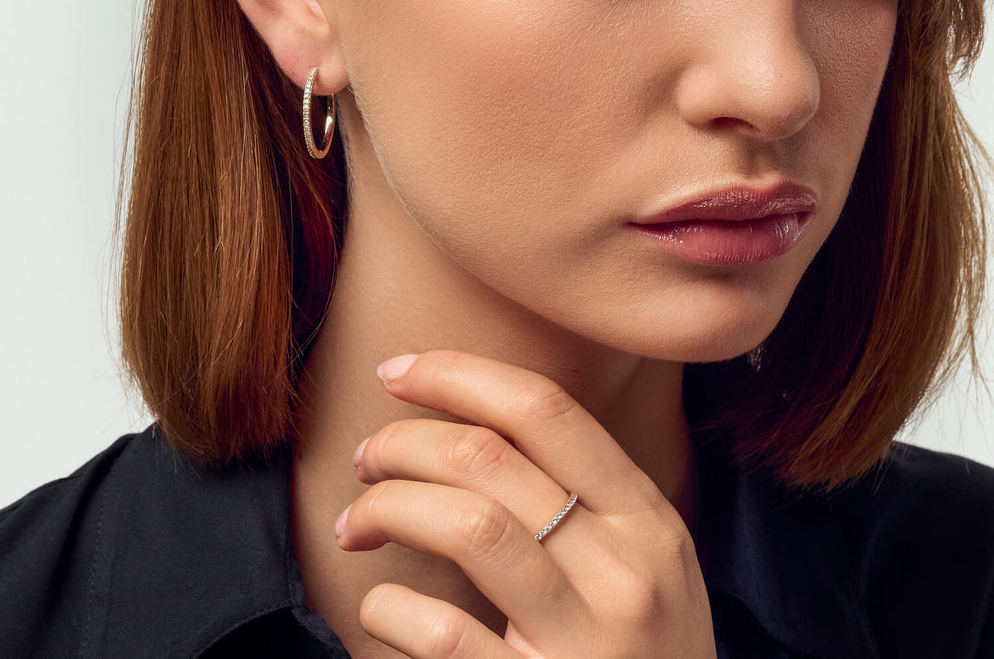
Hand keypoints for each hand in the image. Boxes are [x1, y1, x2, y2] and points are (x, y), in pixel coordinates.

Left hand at [333, 350, 716, 658]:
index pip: (545, 410)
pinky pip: (443, 633)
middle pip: (489, 458)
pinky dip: (389, 609)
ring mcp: (585, 641)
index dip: (459, 374)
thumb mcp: (647, 569)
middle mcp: (625, 571)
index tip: (398, 371)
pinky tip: (378, 609)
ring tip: (356, 520)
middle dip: (404, 441)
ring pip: (468, 523)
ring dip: (389, 505)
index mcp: (648, 521)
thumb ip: (589, 501)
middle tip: (366, 457)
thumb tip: (474, 427)